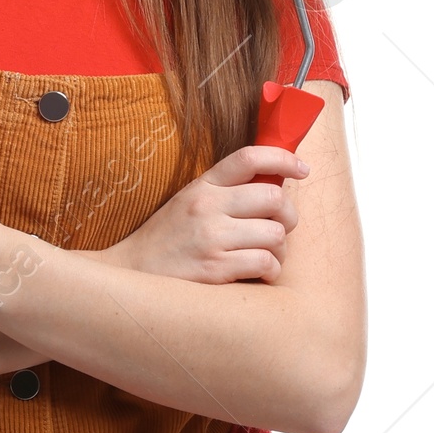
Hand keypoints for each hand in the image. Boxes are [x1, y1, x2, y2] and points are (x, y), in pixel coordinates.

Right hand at [106, 144, 308, 283]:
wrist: (131, 274)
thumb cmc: (167, 241)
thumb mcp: (189, 203)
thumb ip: (225, 192)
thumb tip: (275, 185)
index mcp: (203, 186)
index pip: (249, 157)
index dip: (284, 158)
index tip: (302, 169)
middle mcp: (207, 207)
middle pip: (274, 197)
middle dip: (289, 216)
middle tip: (281, 229)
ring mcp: (211, 238)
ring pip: (275, 234)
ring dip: (280, 249)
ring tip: (267, 256)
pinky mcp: (214, 269)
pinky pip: (265, 263)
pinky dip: (270, 271)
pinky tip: (259, 274)